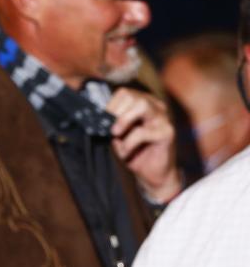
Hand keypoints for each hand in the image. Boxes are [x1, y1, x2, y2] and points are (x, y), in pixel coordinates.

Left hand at [107, 88, 181, 202]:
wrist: (151, 173)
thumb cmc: (133, 151)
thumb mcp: (118, 135)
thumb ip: (111, 123)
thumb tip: (98, 116)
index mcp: (143, 103)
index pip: (124, 93)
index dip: (110, 105)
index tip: (102, 120)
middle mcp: (155, 107)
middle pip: (132, 96)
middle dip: (116, 112)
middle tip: (110, 129)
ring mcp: (163, 118)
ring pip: (142, 105)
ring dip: (124, 121)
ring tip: (116, 135)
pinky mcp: (167, 132)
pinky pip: (143, 132)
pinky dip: (129, 143)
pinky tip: (126, 152)